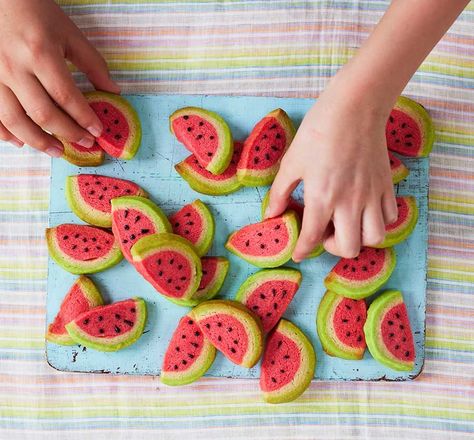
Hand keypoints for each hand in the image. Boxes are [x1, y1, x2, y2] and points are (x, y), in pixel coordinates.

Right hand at [0, 0, 118, 156]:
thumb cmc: (35, 12)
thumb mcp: (69, 33)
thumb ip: (93, 64)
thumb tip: (114, 92)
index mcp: (39, 53)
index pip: (66, 96)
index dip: (84, 118)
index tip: (98, 131)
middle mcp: (14, 67)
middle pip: (43, 113)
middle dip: (68, 133)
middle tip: (85, 143)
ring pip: (15, 120)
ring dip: (39, 141)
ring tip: (58, 150)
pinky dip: (6, 133)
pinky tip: (21, 142)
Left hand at [265, 74, 397, 259]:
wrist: (354, 107)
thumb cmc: (318, 132)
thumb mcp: (292, 162)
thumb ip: (280, 192)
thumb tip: (271, 214)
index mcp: (322, 197)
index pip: (312, 238)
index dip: (302, 250)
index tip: (298, 254)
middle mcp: (349, 202)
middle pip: (349, 248)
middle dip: (333, 248)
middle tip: (324, 235)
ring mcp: (371, 195)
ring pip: (374, 238)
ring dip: (359, 239)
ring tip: (347, 226)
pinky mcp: (386, 185)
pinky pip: (390, 217)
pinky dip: (378, 222)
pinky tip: (364, 211)